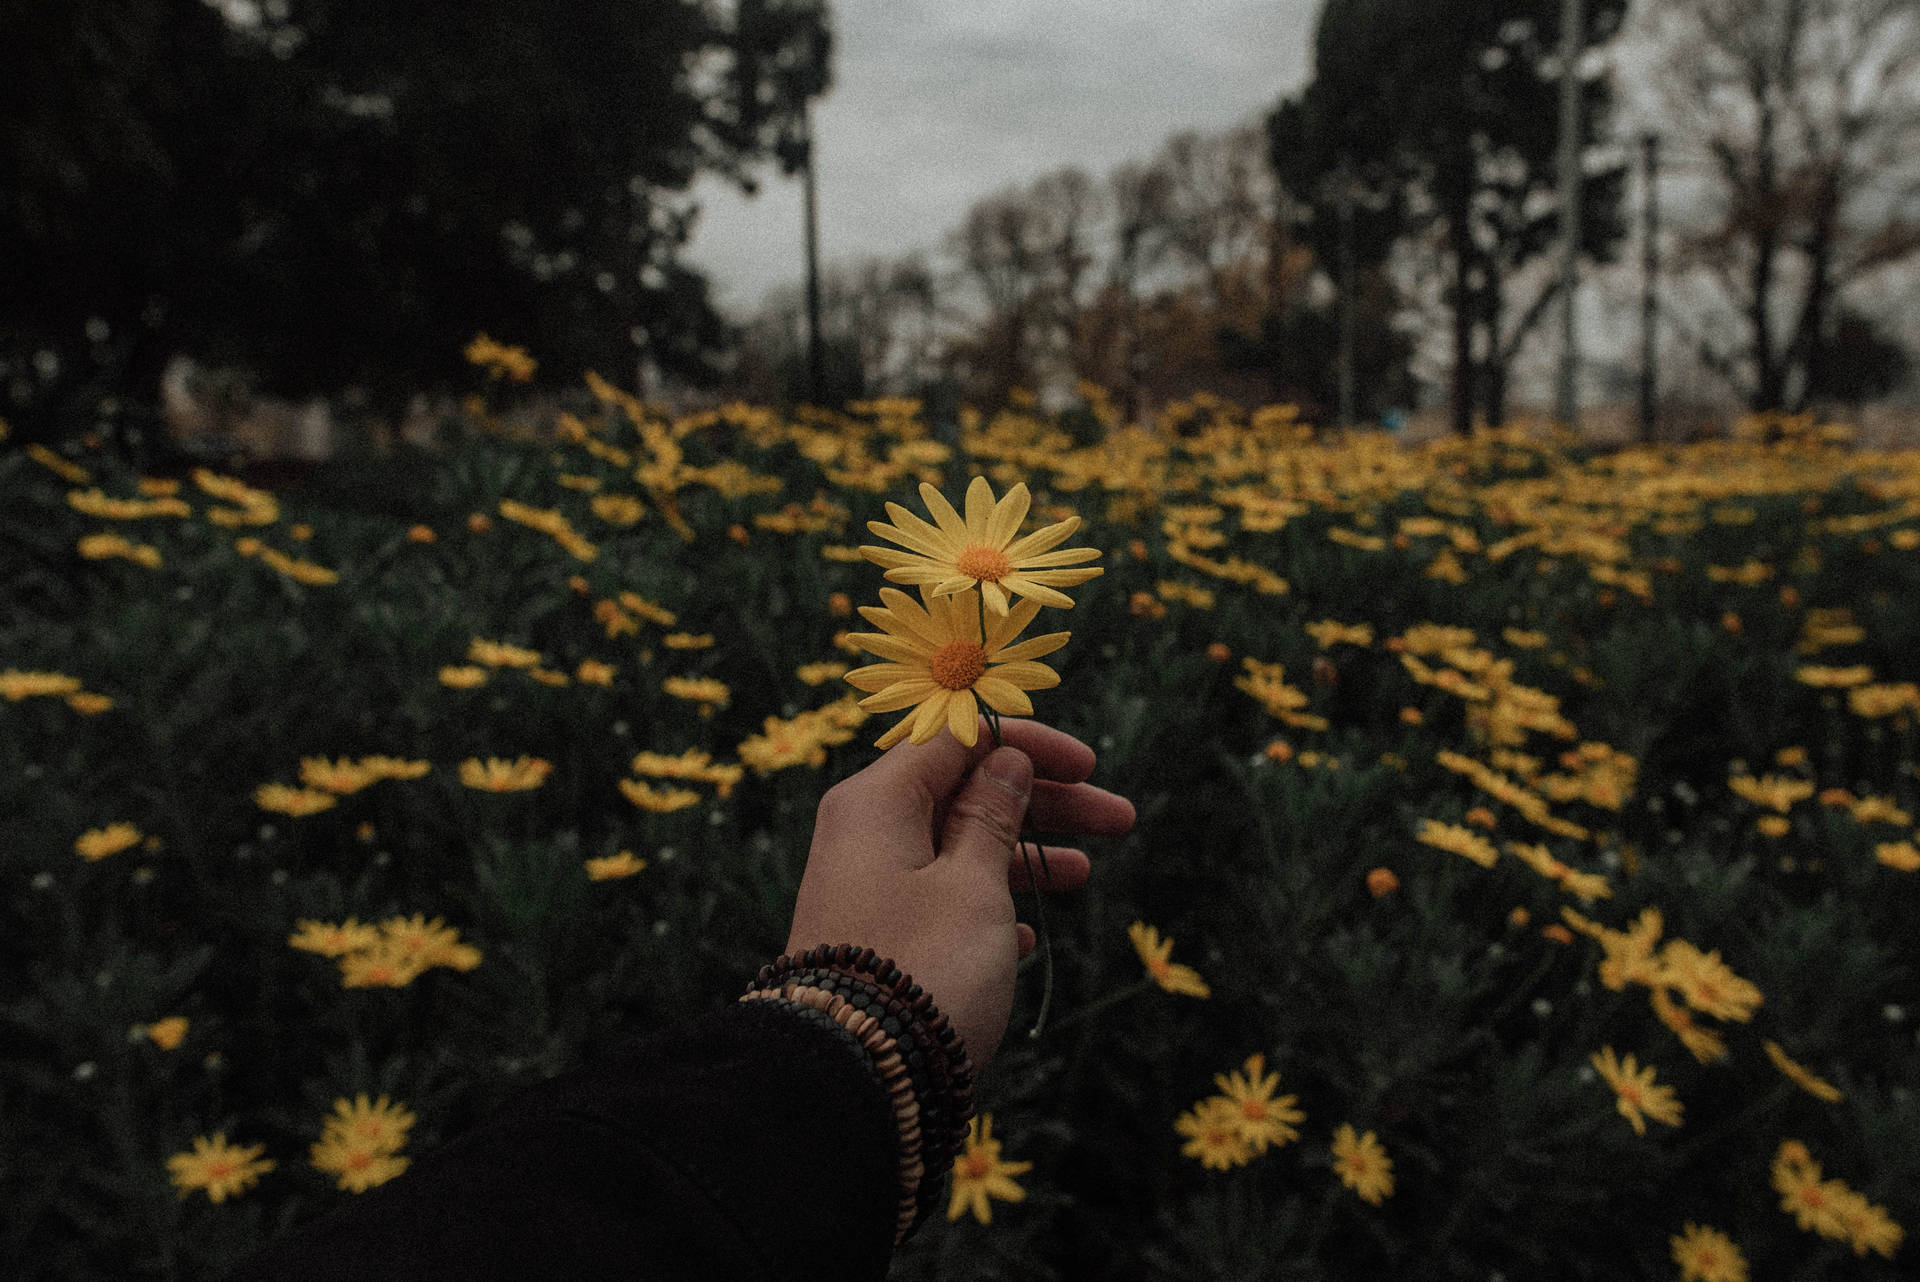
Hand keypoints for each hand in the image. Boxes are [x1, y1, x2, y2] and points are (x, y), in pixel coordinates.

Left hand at [786, 717, 1134, 1072]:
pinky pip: (940, 898)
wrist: (852, 1079)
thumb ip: (991, 816)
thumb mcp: (973, 884)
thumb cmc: (922, 968)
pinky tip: (1025, 934)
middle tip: (1119, 820)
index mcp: (878, 801)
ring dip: (1023, 856)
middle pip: (964, 793)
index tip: (1087, 765)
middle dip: (1043, 803)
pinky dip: (986, 903)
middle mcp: (865, 834)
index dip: (1026, 746)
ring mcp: (868, 887)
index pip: (957, 740)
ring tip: (1083, 875)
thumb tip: (1002, 760)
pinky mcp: (877, 937)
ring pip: (958, 848)